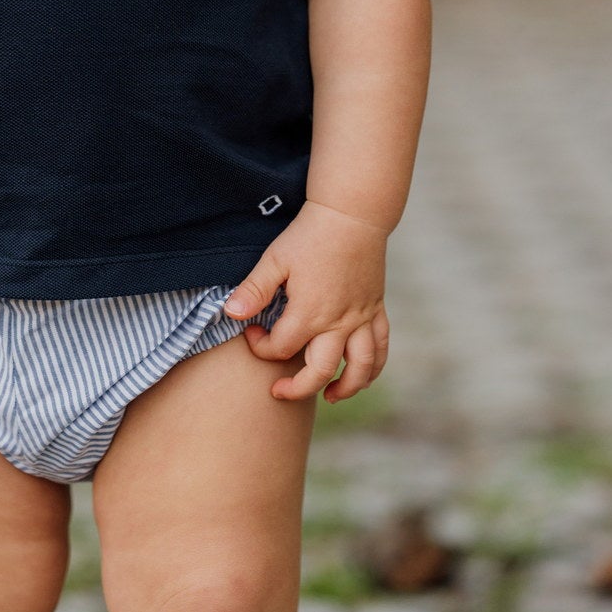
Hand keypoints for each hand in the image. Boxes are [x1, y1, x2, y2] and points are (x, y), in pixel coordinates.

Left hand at [223, 199, 390, 403]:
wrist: (351, 214)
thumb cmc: (309, 235)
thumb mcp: (275, 259)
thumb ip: (254, 290)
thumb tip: (230, 314)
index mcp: (309, 313)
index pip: (281, 348)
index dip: (261, 347)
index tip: (252, 333)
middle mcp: (338, 323)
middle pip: (319, 371)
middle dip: (297, 388)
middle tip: (279, 391)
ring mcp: (361, 318)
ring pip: (360, 368)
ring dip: (346, 388)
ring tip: (328, 396)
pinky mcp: (376, 309)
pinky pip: (381, 346)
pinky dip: (374, 367)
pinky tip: (362, 374)